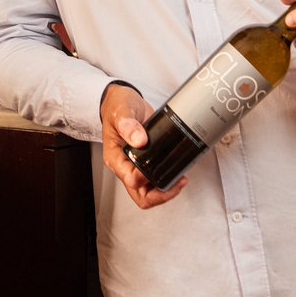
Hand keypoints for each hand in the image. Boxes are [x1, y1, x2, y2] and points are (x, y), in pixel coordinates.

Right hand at [100, 83, 187, 208]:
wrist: (123, 101)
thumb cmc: (117, 106)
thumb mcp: (122, 111)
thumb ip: (128, 125)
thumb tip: (140, 140)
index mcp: (115, 157)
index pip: (130, 179)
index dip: (145, 179)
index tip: (158, 168)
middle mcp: (124, 165)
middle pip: (140, 195)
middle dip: (160, 195)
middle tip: (177, 183)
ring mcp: (135, 166)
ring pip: (149, 192)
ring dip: (165, 191)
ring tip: (180, 180)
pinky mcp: (146, 162)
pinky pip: (155, 181)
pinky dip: (167, 181)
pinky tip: (177, 172)